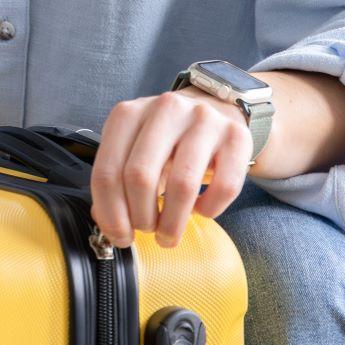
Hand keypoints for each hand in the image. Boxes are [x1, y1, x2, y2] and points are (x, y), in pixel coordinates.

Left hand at [90, 89, 251, 248]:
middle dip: (141, 218)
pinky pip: (224, 187)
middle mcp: (164, 110)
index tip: (120, 236)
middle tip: (147, 231)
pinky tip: (201, 209)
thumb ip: (117, 182)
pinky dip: (210, 209)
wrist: (215, 109)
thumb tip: (110, 224)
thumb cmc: (168, 140)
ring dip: (173, 222)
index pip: (107, 172)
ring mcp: (203, 119)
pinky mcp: (236, 135)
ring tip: (169, 233)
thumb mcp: (134, 150)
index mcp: (128, 114)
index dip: (111, 214)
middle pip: (140, 177)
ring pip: (183, 184)